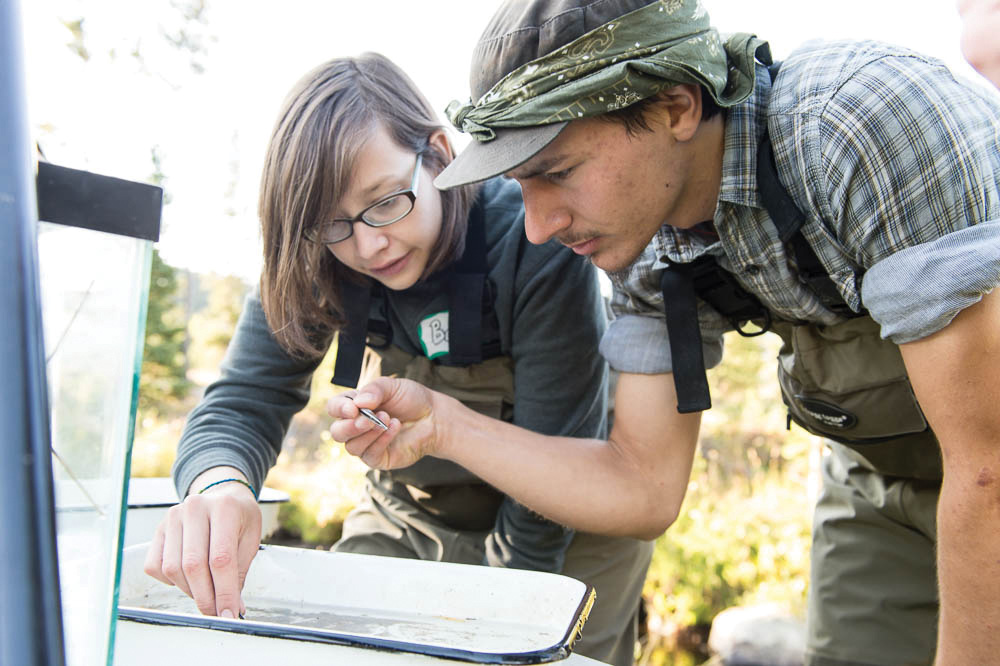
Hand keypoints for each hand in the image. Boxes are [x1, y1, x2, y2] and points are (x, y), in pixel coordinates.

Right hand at [143, 469, 261, 618]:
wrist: (222, 496)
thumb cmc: (239, 519)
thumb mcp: (250, 540)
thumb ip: (239, 573)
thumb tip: (232, 608)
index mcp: (224, 508)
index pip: (220, 559)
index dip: (224, 592)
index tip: (228, 614)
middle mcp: (195, 508)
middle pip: (193, 565)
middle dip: (205, 597)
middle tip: (216, 613)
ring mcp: (172, 517)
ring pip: (173, 569)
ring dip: (189, 591)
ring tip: (206, 591)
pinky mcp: (158, 529)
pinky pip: (155, 566)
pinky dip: (171, 581)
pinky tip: (188, 577)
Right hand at [327, 377, 442, 468]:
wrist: (434, 416)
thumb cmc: (411, 399)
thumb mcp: (392, 386)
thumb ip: (375, 390)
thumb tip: (359, 403)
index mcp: (355, 406)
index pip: (334, 408)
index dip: (339, 408)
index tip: (353, 407)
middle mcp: (356, 427)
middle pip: (337, 432)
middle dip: (351, 426)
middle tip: (370, 418)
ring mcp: (366, 444)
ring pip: (351, 447)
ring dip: (369, 433)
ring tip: (388, 419)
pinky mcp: (379, 458)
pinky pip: (370, 455)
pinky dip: (381, 441)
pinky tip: (395, 427)